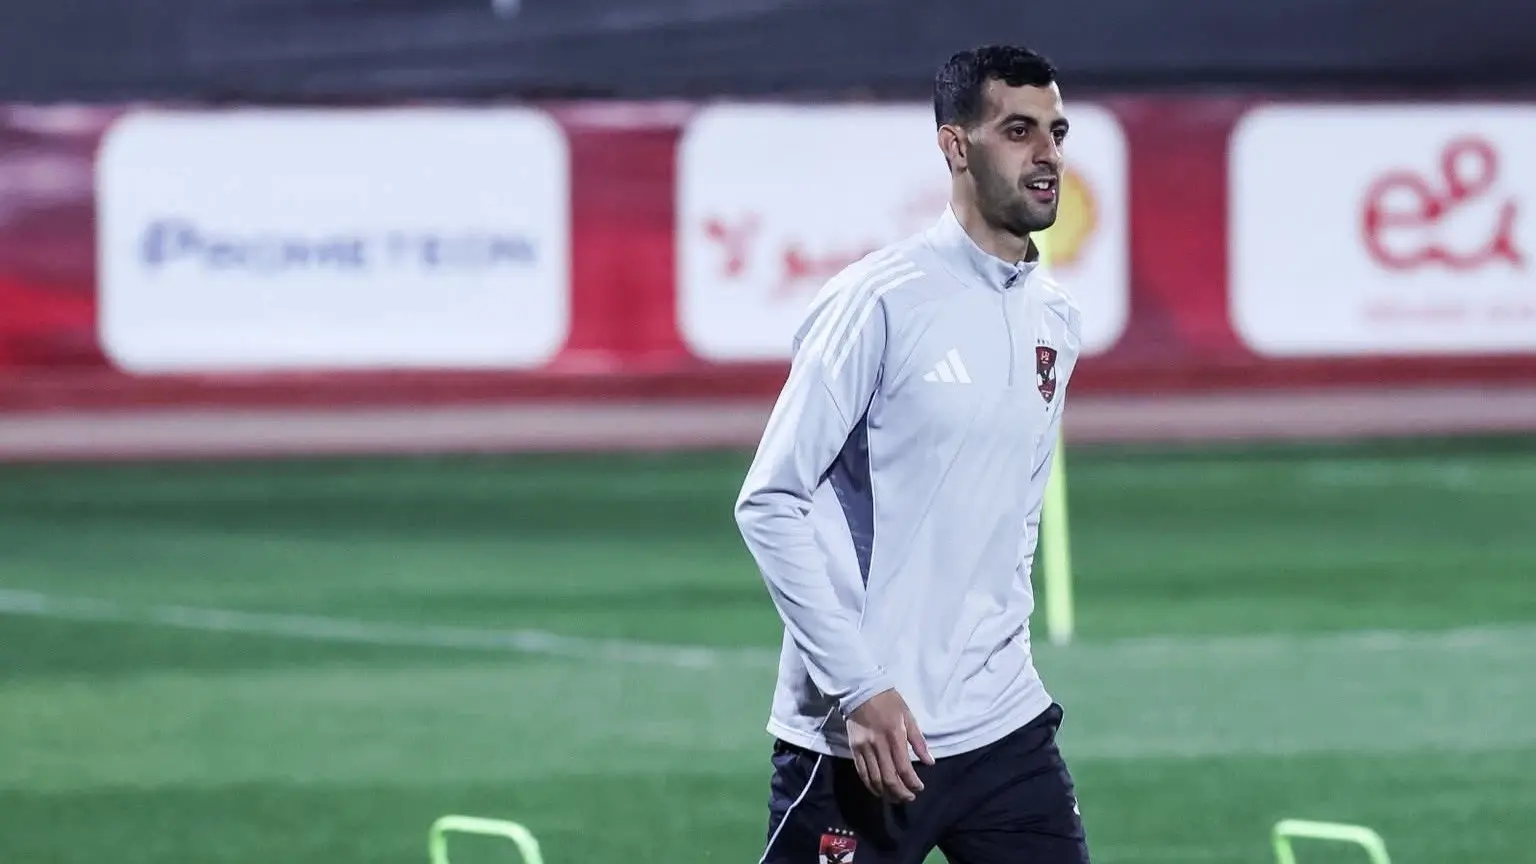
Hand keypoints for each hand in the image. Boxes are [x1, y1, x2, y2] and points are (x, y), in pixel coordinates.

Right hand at [846, 688, 934, 802]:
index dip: (912, 783)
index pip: (904, 768)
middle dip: (900, 793)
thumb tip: (929, 762)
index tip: (919, 788)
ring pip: (874, 779)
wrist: (861, 691)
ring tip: (895, 798)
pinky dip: (870, 785)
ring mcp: (864, 748)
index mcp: (895, 736)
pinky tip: (878, 790)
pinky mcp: (853, 749)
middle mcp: (878, 745)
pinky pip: (862, 772)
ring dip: (886, 793)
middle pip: (889, 778)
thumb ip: (918, 741)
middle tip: (908, 798)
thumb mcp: (908, 716)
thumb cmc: (889, 702)